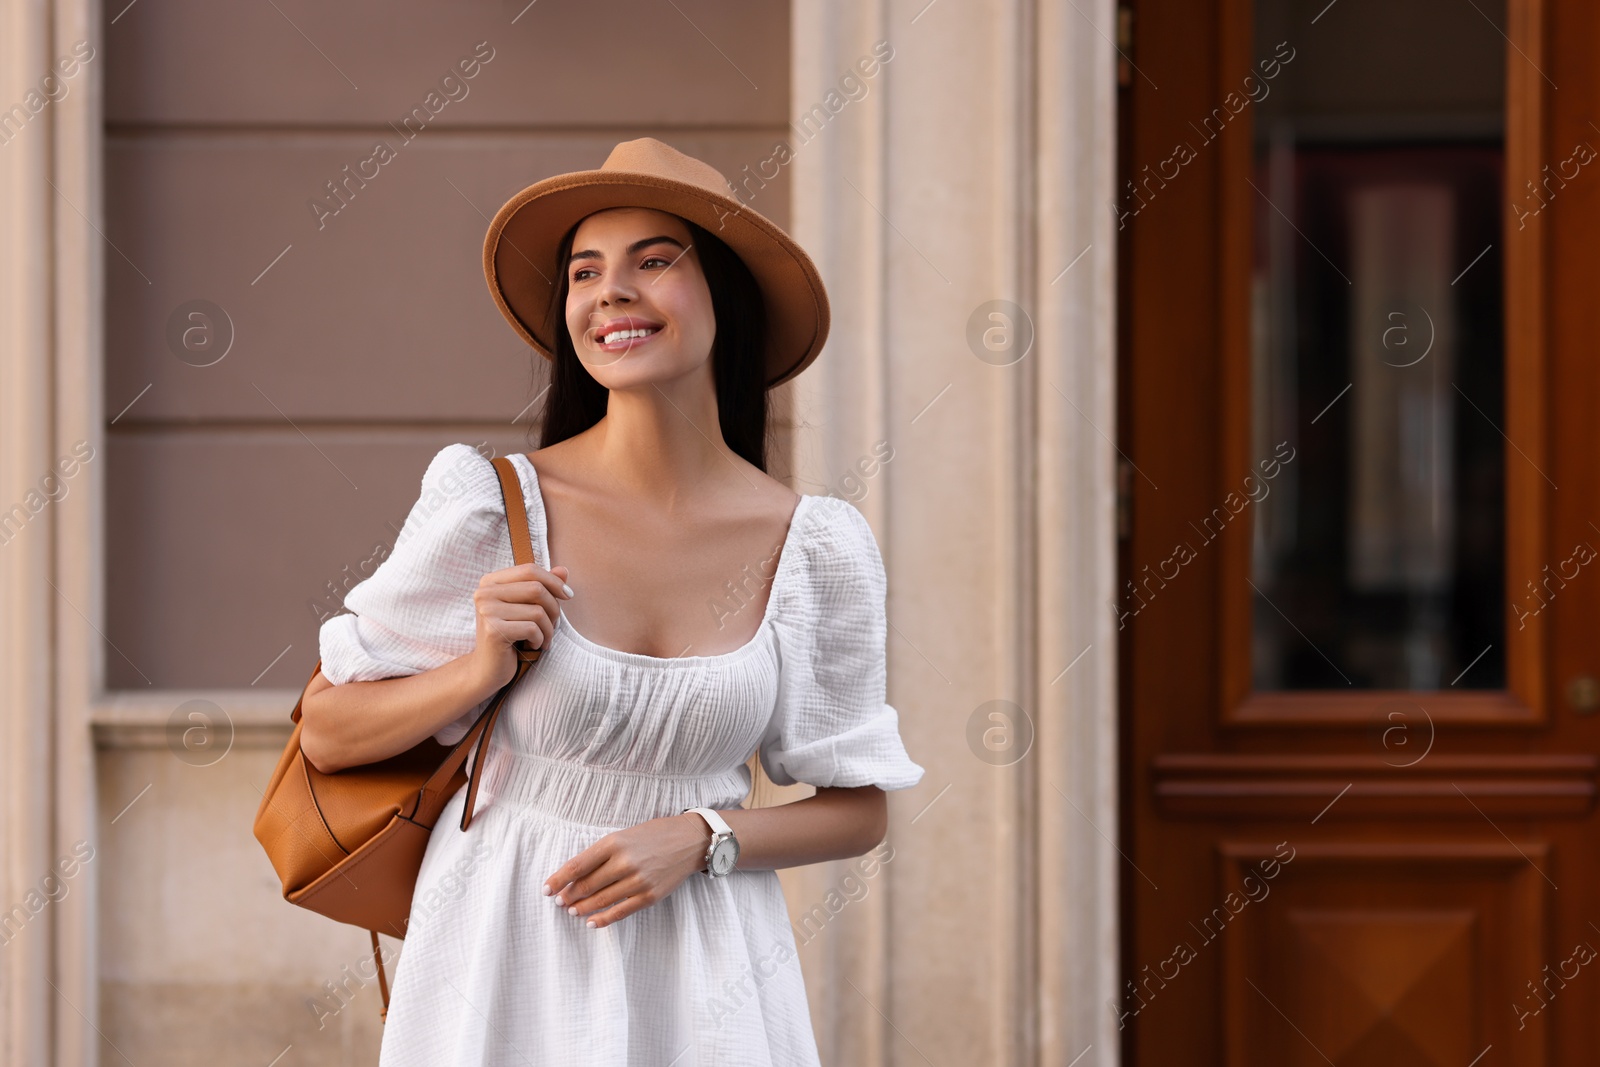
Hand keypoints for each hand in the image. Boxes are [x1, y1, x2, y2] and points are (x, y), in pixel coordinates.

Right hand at [471, 561, 572, 688]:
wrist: (487, 669)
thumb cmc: (511, 635)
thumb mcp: (527, 608)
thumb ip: (543, 587)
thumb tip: (563, 570)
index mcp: (490, 582)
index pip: (529, 570)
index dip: (554, 581)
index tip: (568, 595)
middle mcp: (484, 593)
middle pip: (536, 589)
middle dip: (554, 608)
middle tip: (553, 625)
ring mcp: (487, 611)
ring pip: (538, 611)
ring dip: (549, 628)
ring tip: (544, 638)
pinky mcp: (493, 631)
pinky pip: (532, 629)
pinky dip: (540, 639)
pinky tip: (533, 645)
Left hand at [544, 813, 713, 928]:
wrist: (690, 841)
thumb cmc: (654, 835)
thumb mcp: (624, 835)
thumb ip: (601, 853)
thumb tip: (575, 876)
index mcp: (614, 843)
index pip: (577, 865)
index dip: (558, 880)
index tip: (546, 889)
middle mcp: (624, 862)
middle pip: (586, 885)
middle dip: (568, 896)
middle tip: (559, 901)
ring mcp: (638, 881)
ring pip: (600, 901)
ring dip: (581, 908)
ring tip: (572, 911)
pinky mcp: (649, 896)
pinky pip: (620, 912)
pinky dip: (602, 920)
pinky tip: (591, 922)